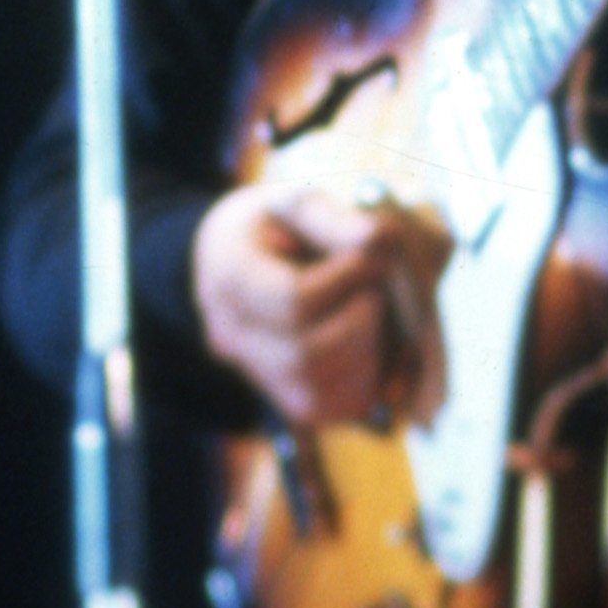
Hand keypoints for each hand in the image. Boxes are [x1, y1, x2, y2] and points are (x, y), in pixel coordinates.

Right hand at [191, 181, 440, 424]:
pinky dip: (370, 377)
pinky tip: (374, 338)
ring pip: (322, 390)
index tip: (378, 252)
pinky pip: (337, 406)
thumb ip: (334, 219)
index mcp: (228, 279)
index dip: (347, 279)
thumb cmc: (275, 225)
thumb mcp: (295, 200)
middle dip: (361, 320)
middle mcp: (231, 337)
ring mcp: (257, 374)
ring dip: (368, 351)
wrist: (247, 262)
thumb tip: (378, 239)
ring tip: (375, 307)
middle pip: (306, 354)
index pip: (293, 301)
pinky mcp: (292, 399)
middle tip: (380, 285)